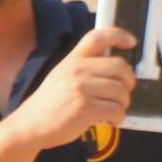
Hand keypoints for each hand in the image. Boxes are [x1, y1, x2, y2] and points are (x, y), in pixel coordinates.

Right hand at [13, 27, 137, 150]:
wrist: (29, 125)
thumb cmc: (49, 104)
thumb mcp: (61, 76)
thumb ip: (83, 68)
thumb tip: (115, 71)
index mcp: (72, 59)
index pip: (98, 37)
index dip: (119, 35)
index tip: (132, 42)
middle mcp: (78, 70)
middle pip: (120, 67)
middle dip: (128, 82)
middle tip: (122, 95)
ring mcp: (82, 88)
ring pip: (121, 91)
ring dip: (123, 104)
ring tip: (111, 112)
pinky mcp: (86, 108)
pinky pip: (117, 110)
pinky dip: (118, 118)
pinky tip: (108, 121)